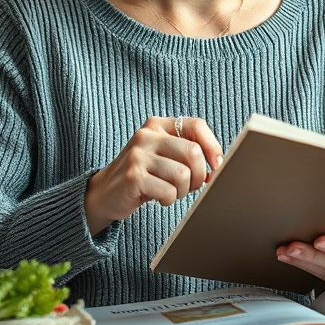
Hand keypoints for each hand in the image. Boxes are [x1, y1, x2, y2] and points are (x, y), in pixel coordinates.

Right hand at [85, 116, 222, 234]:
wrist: (105, 192)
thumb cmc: (144, 175)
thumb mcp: (164, 155)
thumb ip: (187, 152)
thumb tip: (219, 164)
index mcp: (157, 125)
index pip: (197, 125)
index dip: (213, 147)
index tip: (216, 166)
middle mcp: (146, 135)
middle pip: (193, 152)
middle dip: (199, 176)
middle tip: (190, 186)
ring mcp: (137, 155)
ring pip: (182, 174)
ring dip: (182, 191)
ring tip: (171, 192)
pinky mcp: (133, 177)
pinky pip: (168, 191)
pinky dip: (169, 199)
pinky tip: (159, 197)